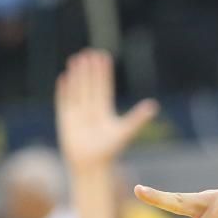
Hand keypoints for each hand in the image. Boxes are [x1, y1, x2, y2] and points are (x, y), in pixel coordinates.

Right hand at [56, 48, 157, 169]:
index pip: (104, 87)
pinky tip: (64, 77)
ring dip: (77, 76)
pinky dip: (64, 90)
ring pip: (78, 90)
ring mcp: (77, 114)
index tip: (104, 57)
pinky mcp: (65, 120)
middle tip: (90, 52)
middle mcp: (91, 110)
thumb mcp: (125, 131)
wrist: (91, 165)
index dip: (104, 73)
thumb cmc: (109, 150)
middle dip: (90, 70)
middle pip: (90, 86)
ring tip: (76, 59)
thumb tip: (153, 105)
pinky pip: (64, 102)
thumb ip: (137, 118)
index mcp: (105, 111)